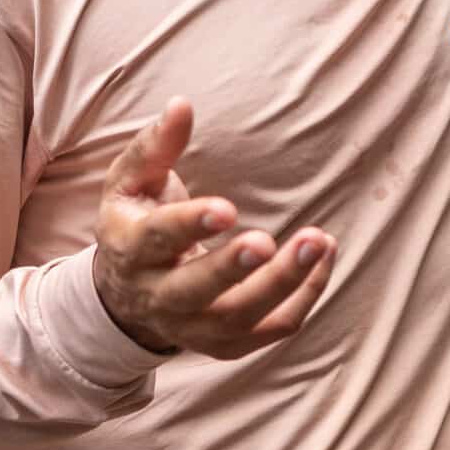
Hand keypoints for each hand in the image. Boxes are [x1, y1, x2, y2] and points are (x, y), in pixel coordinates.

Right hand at [91, 98, 338, 360]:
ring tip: (318, 242)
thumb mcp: (131, 182)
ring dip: (283, 284)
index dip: (190, 225)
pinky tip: (323, 260)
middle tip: (270, 241)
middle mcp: (157, 296)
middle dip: (234, 268)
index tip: (228, 208)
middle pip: (195, 291)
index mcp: (130, 249)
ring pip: (238, 317)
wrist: (126, 295)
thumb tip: (182, 105)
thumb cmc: (137, 221)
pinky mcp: (225, 344)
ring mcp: (192, 327)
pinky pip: (270, 330)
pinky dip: (303, 299)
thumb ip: (156, 146)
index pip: (157, 239)